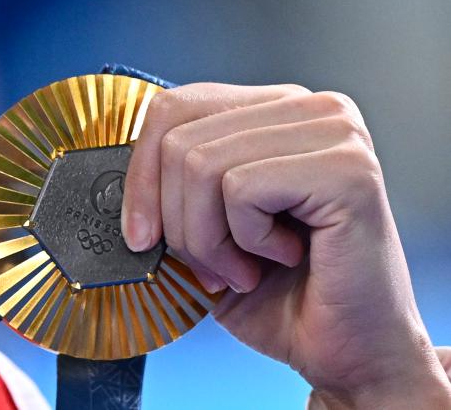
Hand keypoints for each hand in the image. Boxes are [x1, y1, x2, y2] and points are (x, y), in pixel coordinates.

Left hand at [120, 83, 450, 407]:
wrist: (349, 354)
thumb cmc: (283, 294)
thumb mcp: (207, 225)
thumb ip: (173, 183)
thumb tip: (112, 178)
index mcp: (275, 109)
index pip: (174, 107)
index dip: (141, 173)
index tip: (140, 232)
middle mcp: (309, 108)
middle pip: (179, 138)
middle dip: (177, 221)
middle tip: (214, 264)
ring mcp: (334, 132)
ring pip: (201, 164)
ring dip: (209, 239)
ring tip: (246, 267)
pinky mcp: (347, 168)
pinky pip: (242, 189)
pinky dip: (246, 240)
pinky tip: (284, 258)